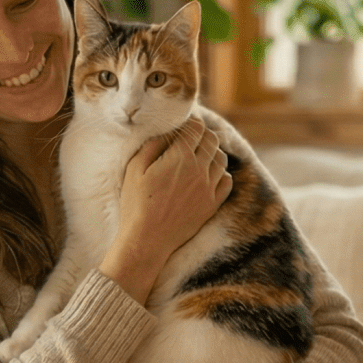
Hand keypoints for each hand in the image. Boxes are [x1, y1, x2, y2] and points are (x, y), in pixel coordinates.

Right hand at [99, 119, 232, 301]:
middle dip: (202, 134)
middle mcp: (200, 169)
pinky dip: (220, 173)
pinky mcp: (212, 204)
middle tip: (191, 138)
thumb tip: (167, 131)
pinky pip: (227, 181)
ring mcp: (209, 188)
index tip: (185, 124)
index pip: (196, 128)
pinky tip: (208, 175)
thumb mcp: (135, 169)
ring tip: (199, 155)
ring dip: (212, 152)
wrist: (147, 240)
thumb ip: (152, 145)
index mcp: (180, 157)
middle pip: (212, 140)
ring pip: (221, 159)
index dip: (191, 122)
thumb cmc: (136, 204)